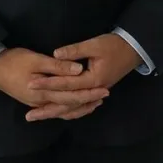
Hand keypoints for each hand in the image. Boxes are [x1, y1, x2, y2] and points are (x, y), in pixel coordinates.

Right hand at [0, 47, 109, 121]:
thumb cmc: (14, 60)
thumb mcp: (37, 59)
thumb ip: (58, 66)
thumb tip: (79, 70)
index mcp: (44, 93)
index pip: (72, 96)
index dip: (89, 93)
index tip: (104, 89)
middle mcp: (41, 102)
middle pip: (69, 106)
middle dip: (87, 101)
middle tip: (104, 96)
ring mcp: (36, 103)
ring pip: (62, 109)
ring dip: (78, 107)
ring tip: (93, 103)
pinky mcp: (33, 100)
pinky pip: (54, 107)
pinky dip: (66, 107)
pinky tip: (72, 104)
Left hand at [22, 33, 142, 121]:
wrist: (133, 50)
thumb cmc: (113, 45)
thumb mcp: (94, 45)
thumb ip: (74, 51)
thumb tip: (54, 55)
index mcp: (92, 80)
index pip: (65, 84)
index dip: (47, 84)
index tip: (30, 84)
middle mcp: (93, 91)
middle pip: (67, 104)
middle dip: (47, 109)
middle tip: (28, 115)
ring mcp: (95, 93)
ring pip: (73, 108)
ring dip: (55, 113)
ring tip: (37, 117)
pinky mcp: (95, 92)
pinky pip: (79, 106)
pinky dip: (67, 110)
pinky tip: (56, 113)